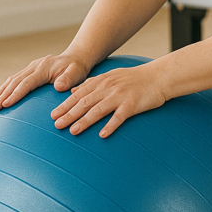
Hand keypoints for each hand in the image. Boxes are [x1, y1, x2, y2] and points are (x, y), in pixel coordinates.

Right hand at [0, 53, 91, 110]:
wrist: (76, 58)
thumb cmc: (77, 68)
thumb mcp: (77, 73)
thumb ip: (68, 79)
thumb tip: (59, 86)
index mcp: (44, 68)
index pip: (26, 83)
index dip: (15, 94)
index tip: (6, 104)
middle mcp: (35, 66)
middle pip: (15, 81)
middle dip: (4, 94)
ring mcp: (32, 67)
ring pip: (12, 79)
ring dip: (1, 91)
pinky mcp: (30, 70)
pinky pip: (15, 78)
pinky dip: (4, 86)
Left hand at [50, 63, 167, 137]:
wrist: (158, 76)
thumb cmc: (135, 78)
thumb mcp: (111, 76)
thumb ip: (92, 84)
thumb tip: (73, 91)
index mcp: (102, 81)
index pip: (79, 94)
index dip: (65, 105)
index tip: (52, 115)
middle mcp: (108, 88)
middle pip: (85, 102)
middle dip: (69, 114)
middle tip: (57, 125)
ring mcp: (120, 96)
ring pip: (99, 110)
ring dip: (85, 121)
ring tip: (73, 131)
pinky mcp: (132, 104)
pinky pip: (119, 117)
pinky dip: (110, 125)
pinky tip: (102, 135)